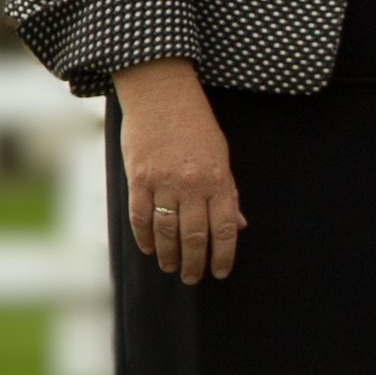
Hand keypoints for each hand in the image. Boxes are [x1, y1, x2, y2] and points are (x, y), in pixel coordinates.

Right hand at [112, 61, 243, 284]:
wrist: (162, 96)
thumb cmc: (197, 127)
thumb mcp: (222, 157)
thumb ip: (228, 194)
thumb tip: (237, 226)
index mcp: (218, 180)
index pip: (224, 229)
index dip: (223, 255)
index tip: (221, 272)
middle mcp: (192, 185)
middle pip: (195, 235)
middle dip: (195, 262)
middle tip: (194, 278)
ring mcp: (163, 183)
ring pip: (166, 231)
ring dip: (169, 255)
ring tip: (171, 268)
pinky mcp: (137, 178)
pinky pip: (140, 216)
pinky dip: (144, 236)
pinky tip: (149, 249)